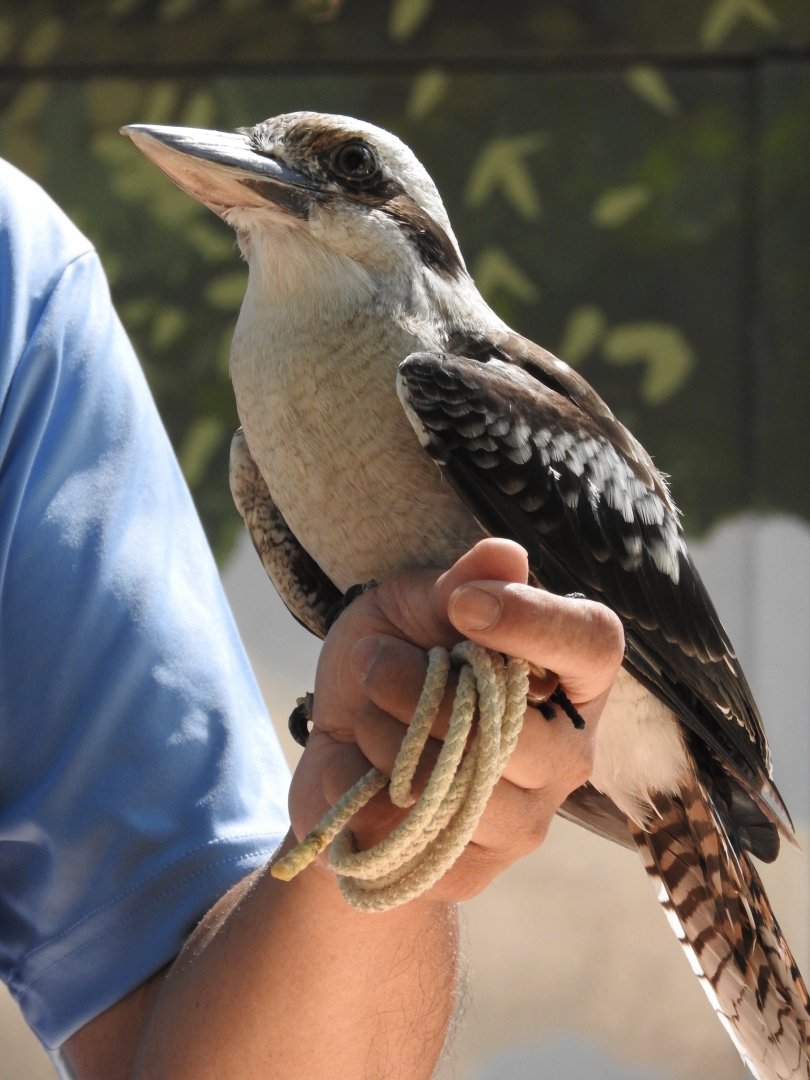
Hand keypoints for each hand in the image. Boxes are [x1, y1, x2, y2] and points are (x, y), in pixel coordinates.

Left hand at [287, 538, 624, 901]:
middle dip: (422, 688)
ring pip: (460, 784)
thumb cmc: (388, 664)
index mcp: (567, 674)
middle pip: (518, 727)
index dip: (535, 622)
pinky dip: (359, 788)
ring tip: (368, 719)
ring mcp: (527, 818)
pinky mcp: (475, 868)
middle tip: (372, 659)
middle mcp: (566, 751)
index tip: (464, 606)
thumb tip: (503, 552)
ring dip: (386, 737)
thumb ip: (453, 587)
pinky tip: (358, 772)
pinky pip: (409, 830)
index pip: (592, 644)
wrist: (339, 752)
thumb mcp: (406, 608)